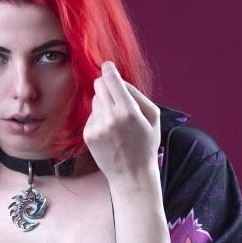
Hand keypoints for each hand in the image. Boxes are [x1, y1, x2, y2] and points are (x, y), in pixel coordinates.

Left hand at [82, 61, 160, 186]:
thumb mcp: (153, 117)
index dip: (108, 69)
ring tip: (116, 122)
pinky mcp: (88, 135)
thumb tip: (118, 79)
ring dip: (104, 105)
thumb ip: (137, 94)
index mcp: (129, 111)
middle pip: (99, 85)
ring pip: (95, 100)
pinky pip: (91, 115)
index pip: (111, 78)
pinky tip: (109, 133)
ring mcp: (97, 127)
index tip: (108, 67)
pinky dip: (99, 119)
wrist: (132, 175)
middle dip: (106, 86)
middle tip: (116, 97)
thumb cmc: (146, 145)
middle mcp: (111, 117)